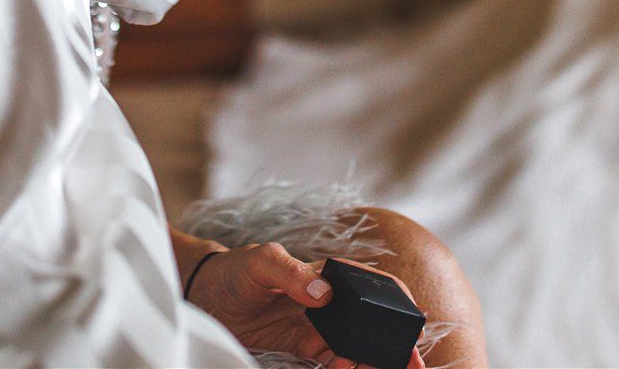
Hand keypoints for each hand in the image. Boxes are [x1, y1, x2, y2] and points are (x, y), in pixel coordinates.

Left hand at [186, 243, 423, 368]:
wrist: (206, 296)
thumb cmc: (235, 270)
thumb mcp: (260, 261)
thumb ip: (290, 272)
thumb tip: (323, 293)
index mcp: (328, 274)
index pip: (372, 285)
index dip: (396, 302)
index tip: (411, 322)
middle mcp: (330, 301)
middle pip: (371, 321)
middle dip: (394, 341)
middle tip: (411, 363)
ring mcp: (318, 326)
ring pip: (357, 346)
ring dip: (373, 359)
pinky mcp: (303, 346)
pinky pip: (333, 360)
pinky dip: (346, 367)